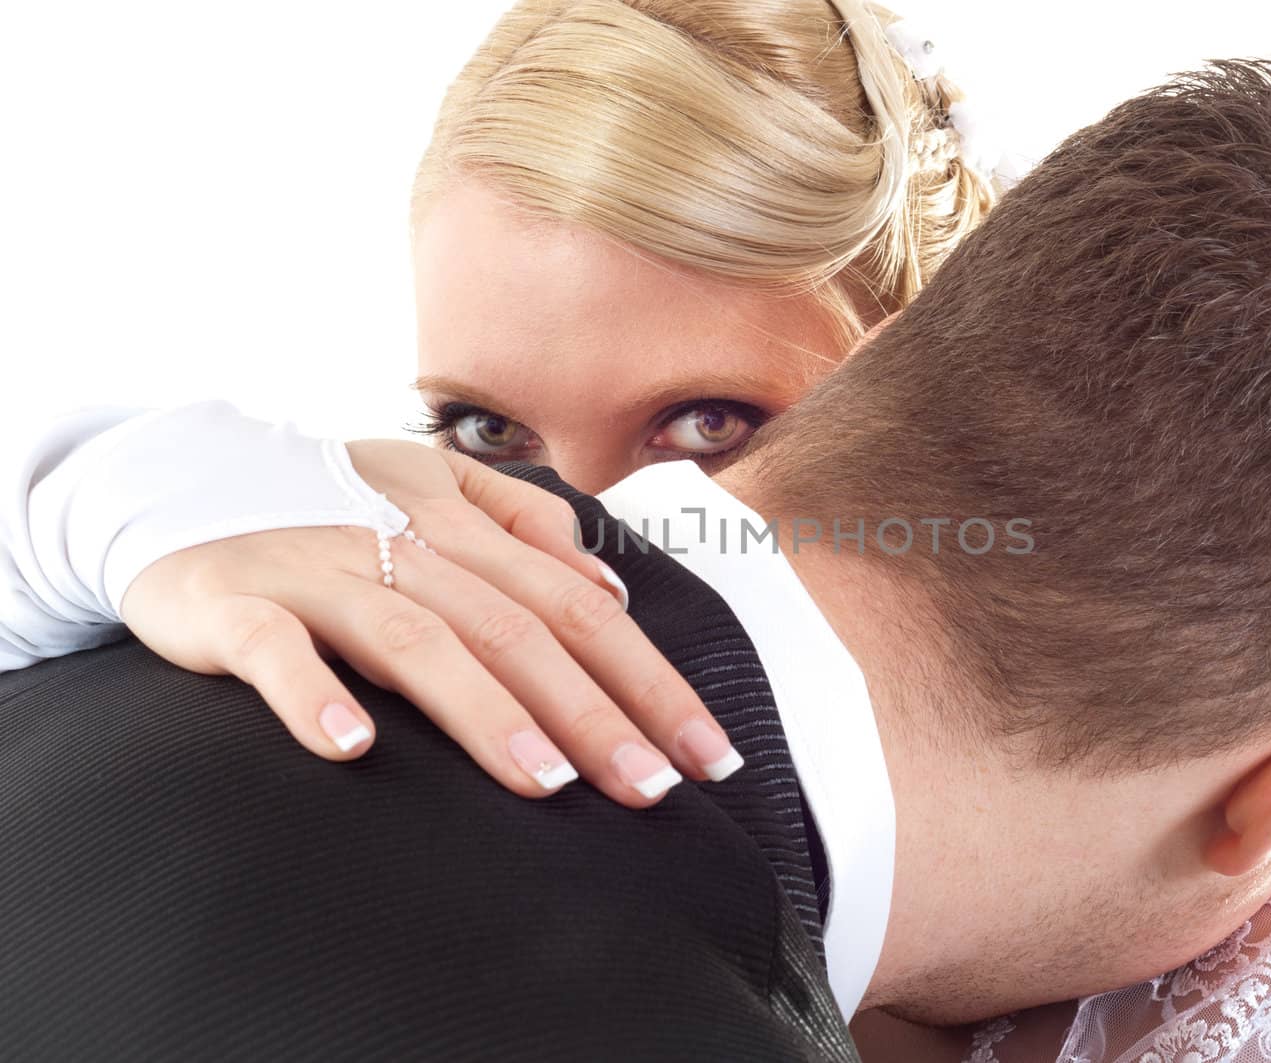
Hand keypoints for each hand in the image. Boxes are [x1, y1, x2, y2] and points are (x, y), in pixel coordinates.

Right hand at [120, 439, 740, 806]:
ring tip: (544, 785)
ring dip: (485, 712)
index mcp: (460, 526)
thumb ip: (525, 524)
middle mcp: (402, 544)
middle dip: (595, 712)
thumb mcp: (434, 489)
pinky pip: (274, 647)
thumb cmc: (327, 502)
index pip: (577, 606)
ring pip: (417, 638)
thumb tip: (611, 584)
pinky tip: (351, 749)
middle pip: (517, 628)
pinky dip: (311, 693)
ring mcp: (318, 569)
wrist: (173, 475)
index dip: (648, 679)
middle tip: (652, 789)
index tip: (707, 754)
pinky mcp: (232, 600)